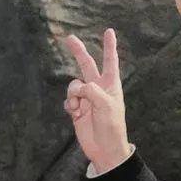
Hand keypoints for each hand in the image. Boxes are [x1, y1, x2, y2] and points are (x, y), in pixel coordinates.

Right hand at [64, 28, 130, 173]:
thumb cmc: (111, 127)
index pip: (110, 61)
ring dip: (73, 94)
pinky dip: (69, 105)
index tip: (109, 31)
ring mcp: (87, 98)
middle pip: (87, 65)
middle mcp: (98, 88)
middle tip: (69, 38)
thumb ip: (92, 91)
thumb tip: (78, 87)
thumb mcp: (106, 105)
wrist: (104, 149)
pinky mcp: (77, 109)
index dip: (109, 46)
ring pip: (73, 85)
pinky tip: (75, 114)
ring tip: (79, 108)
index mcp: (111, 85)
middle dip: (78, 52)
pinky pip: (68, 100)